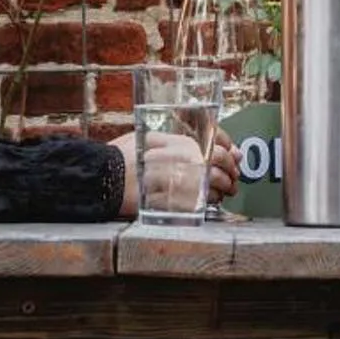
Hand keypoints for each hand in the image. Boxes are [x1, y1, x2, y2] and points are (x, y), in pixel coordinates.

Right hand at [116, 130, 240, 217]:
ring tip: (224, 192)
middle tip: (234, 178)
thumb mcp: (147, 140)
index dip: (229, 146)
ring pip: (217, 182)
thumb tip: (198, 146)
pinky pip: (204, 201)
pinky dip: (212, 201)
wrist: (105, 178)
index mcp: (179, 139)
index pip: (215, 137)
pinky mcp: (177, 199)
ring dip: (225, 187)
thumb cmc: (123, 158)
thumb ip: (172, 141)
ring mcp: (182, 178)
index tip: (234, 154)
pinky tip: (211, 202)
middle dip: (232, 169)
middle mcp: (184, 156)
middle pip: (221, 160)